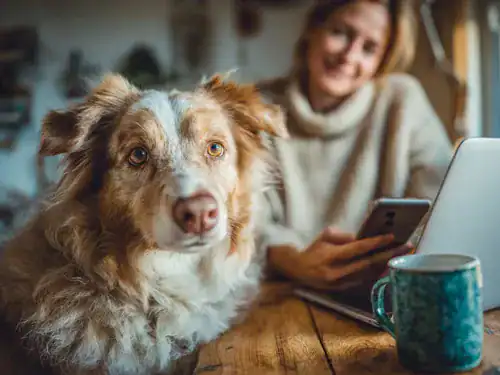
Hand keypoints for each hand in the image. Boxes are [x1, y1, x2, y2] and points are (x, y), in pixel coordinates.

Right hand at [267, 227, 411, 290]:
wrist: (297, 270)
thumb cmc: (313, 250)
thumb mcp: (324, 236)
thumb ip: (343, 236)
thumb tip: (362, 238)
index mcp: (331, 256)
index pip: (358, 249)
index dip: (375, 243)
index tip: (392, 236)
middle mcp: (337, 272)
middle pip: (368, 263)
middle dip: (389, 254)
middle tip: (406, 246)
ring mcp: (341, 283)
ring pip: (370, 274)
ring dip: (387, 264)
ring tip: (403, 255)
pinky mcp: (344, 289)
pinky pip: (365, 280)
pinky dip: (379, 273)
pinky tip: (390, 267)